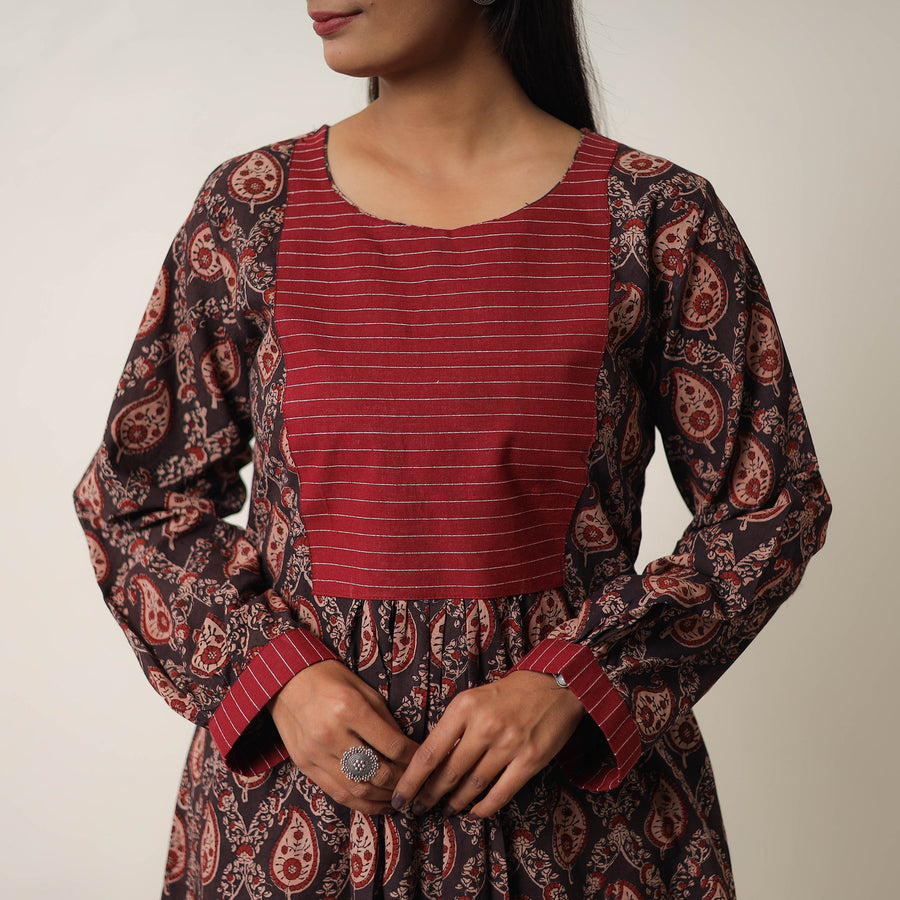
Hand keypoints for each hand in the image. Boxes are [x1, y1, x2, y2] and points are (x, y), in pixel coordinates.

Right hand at [268, 659, 418, 815]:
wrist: (286, 680)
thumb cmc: (330, 679)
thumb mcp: (363, 690)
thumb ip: (385, 720)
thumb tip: (406, 749)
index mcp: (349, 708)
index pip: (392, 745)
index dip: (412, 757)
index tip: (423, 761)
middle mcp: (331, 734)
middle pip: (376, 772)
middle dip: (401, 782)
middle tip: (414, 783)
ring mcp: (315, 753)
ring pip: (357, 788)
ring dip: (383, 798)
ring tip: (398, 797)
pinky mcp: (304, 765)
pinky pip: (336, 793)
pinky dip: (360, 803)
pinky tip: (376, 802)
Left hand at [391, 670, 584, 818]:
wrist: (555, 685)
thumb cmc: (510, 692)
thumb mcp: (475, 698)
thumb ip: (455, 726)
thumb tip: (432, 761)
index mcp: (464, 706)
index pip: (429, 752)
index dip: (411, 780)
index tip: (399, 797)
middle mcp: (484, 725)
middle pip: (449, 772)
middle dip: (430, 795)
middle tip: (419, 808)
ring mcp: (508, 744)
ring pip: (473, 785)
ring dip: (456, 802)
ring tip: (446, 809)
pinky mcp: (530, 760)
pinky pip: (501, 793)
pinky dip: (484, 807)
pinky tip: (474, 811)